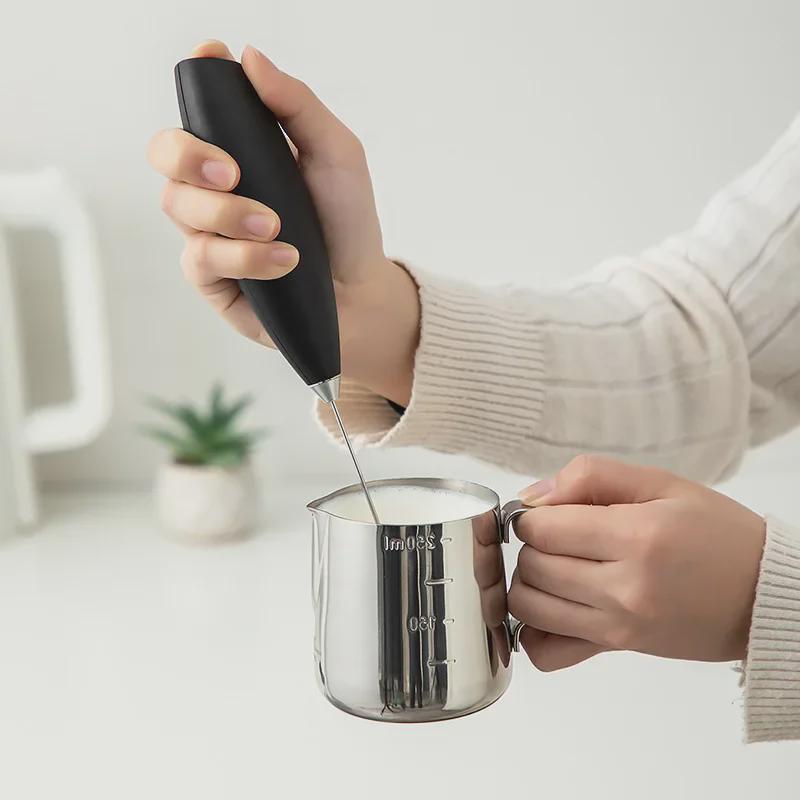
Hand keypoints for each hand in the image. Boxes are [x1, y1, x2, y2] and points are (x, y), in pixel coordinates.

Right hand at [147, 40, 418, 404]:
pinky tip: (284, 261)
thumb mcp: (337, 156)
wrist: (358, 291)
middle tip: (234, 174)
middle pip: (165, 152)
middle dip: (189, 156)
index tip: (210, 60)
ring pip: (179, 206)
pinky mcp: (209, 275)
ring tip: (276, 228)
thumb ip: (297, 107)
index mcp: (242, 148)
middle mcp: (215, 185)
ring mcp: (207, 230)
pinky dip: (245, 257)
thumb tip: (251, 57)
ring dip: (229, 215)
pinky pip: (201, 257)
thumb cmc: (346, 222)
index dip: (197, 81)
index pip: (201, 106)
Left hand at [508, 455, 765, 670]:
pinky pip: (549, 653)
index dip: (534, 515)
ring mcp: (619, 624)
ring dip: (528, 583)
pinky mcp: (618, 648)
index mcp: (637, 536)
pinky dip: (536, 632)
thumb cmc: (718, 533)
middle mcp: (624, 587)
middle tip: (556, 536)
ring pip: (530, 608)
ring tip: (554, 567)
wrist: (763, 594)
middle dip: (531, 545)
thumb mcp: (662, 483)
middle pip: (533, 566)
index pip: (543, 528)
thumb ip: (592, 477)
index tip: (548, 512)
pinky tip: (553, 608)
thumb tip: (532, 496)